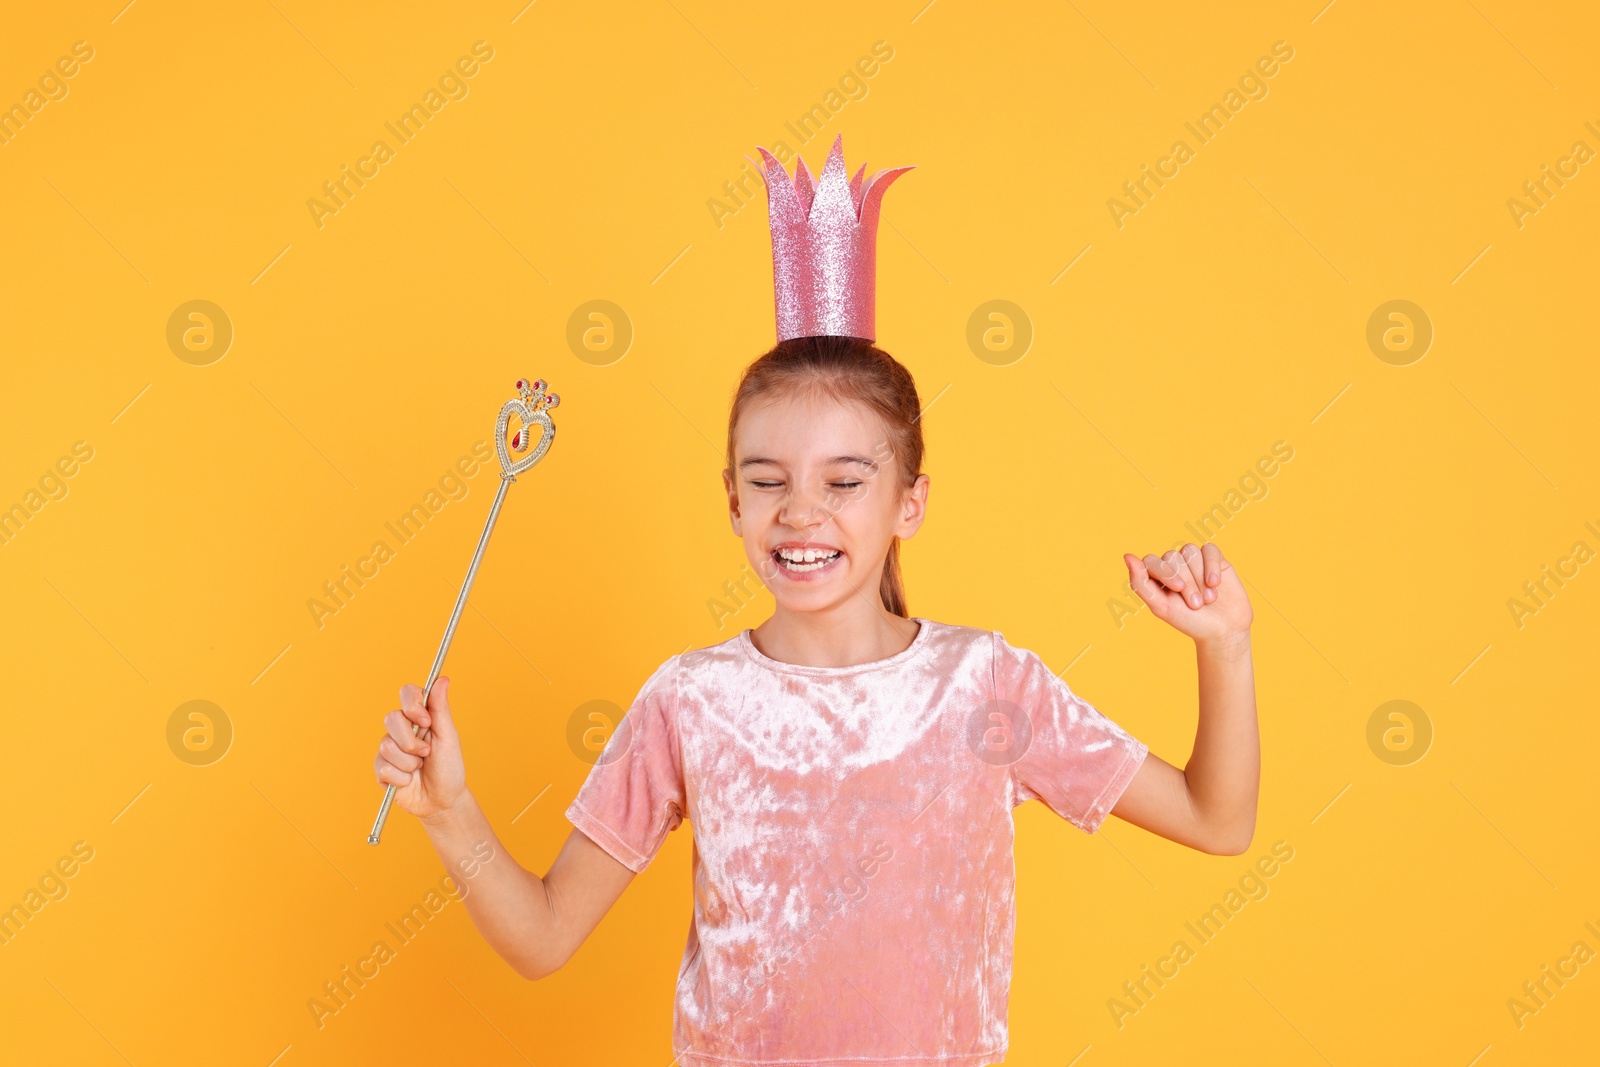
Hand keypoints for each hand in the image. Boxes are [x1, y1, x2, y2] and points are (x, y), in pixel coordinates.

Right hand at [374, 676, 467, 821]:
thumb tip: (443, 679)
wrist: (442, 800)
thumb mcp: (448, 737)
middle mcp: (402, 729)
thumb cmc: (449, 768)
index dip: (412, 704)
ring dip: (409, 763)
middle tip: (426, 753)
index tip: (426, 721)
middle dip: (411, 741)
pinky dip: (401, 777)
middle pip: (391, 718)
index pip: (407, 693)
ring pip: (387, 746)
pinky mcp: (381, 769)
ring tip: (419, 769)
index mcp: (419, 717)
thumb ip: (441, 708)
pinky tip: (409, 781)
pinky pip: (383, 767)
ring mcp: (389, 749)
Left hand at [1123, 542, 1252, 647]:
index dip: (1164, 572)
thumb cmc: (1190, 621)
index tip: (1177, 589)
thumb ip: (1140, 583)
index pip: (1151, 561)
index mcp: (1156, 576)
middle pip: (1172, 557)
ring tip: (1208, 599)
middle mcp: (1174, 565)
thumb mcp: (1161, 607)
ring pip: (1190, 551)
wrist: (1224, 631)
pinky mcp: (1214, 558)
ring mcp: (1194, 560)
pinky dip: (1211, 565)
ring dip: (1199, 576)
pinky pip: (1209, 549)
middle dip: (1186, 581)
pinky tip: (1215, 583)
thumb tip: (1127, 556)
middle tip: (1196, 604)